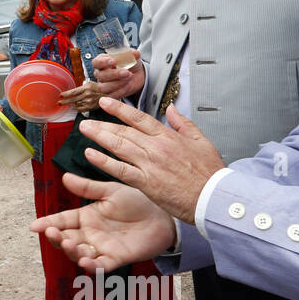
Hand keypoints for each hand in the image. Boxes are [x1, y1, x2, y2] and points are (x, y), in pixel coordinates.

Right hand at [31, 174, 175, 272]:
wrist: (161, 216)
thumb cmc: (137, 202)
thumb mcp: (110, 191)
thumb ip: (88, 188)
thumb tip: (65, 177)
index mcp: (86, 217)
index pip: (62, 220)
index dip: (48, 223)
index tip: (34, 226)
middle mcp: (90, 234)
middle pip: (66, 239)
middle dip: (57, 238)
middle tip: (53, 233)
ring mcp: (101, 248)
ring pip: (79, 254)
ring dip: (71, 251)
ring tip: (69, 243)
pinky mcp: (116, 258)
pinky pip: (100, 265)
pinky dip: (91, 266)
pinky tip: (85, 261)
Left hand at [59, 80, 101, 111]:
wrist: (108, 94)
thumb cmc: (99, 88)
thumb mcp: (90, 83)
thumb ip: (82, 86)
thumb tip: (72, 90)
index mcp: (86, 88)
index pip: (74, 92)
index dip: (66, 94)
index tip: (61, 95)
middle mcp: (87, 95)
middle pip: (73, 99)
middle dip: (65, 102)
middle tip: (59, 103)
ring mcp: (89, 102)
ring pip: (76, 104)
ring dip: (74, 103)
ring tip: (77, 100)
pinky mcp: (90, 107)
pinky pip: (80, 109)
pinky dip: (78, 107)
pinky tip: (79, 104)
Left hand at [76, 97, 224, 223]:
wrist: (214, 197)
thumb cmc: (209, 174)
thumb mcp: (201, 141)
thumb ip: (183, 123)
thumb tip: (172, 108)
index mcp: (169, 137)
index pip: (139, 118)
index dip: (120, 109)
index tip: (106, 102)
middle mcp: (156, 148)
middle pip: (124, 131)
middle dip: (103, 124)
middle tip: (87, 119)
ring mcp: (150, 164)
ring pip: (119, 146)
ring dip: (99, 137)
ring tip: (85, 130)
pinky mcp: (146, 182)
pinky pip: (120, 170)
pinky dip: (104, 162)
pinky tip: (91, 155)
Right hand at [91, 53, 144, 98]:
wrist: (136, 74)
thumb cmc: (130, 63)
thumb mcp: (132, 56)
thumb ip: (132, 54)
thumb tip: (134, 53)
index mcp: (102, 61)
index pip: (96, 62)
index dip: (103, 62)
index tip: (114, 61)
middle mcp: (100, 74)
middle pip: (100, 75)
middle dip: (114, 74)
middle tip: (126, 72)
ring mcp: (103, 85)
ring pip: (103, 87)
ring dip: (117, 83)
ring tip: (129, 78)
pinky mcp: (109, 95)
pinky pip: (110, 96)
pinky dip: (120, 91)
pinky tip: (128, 85)